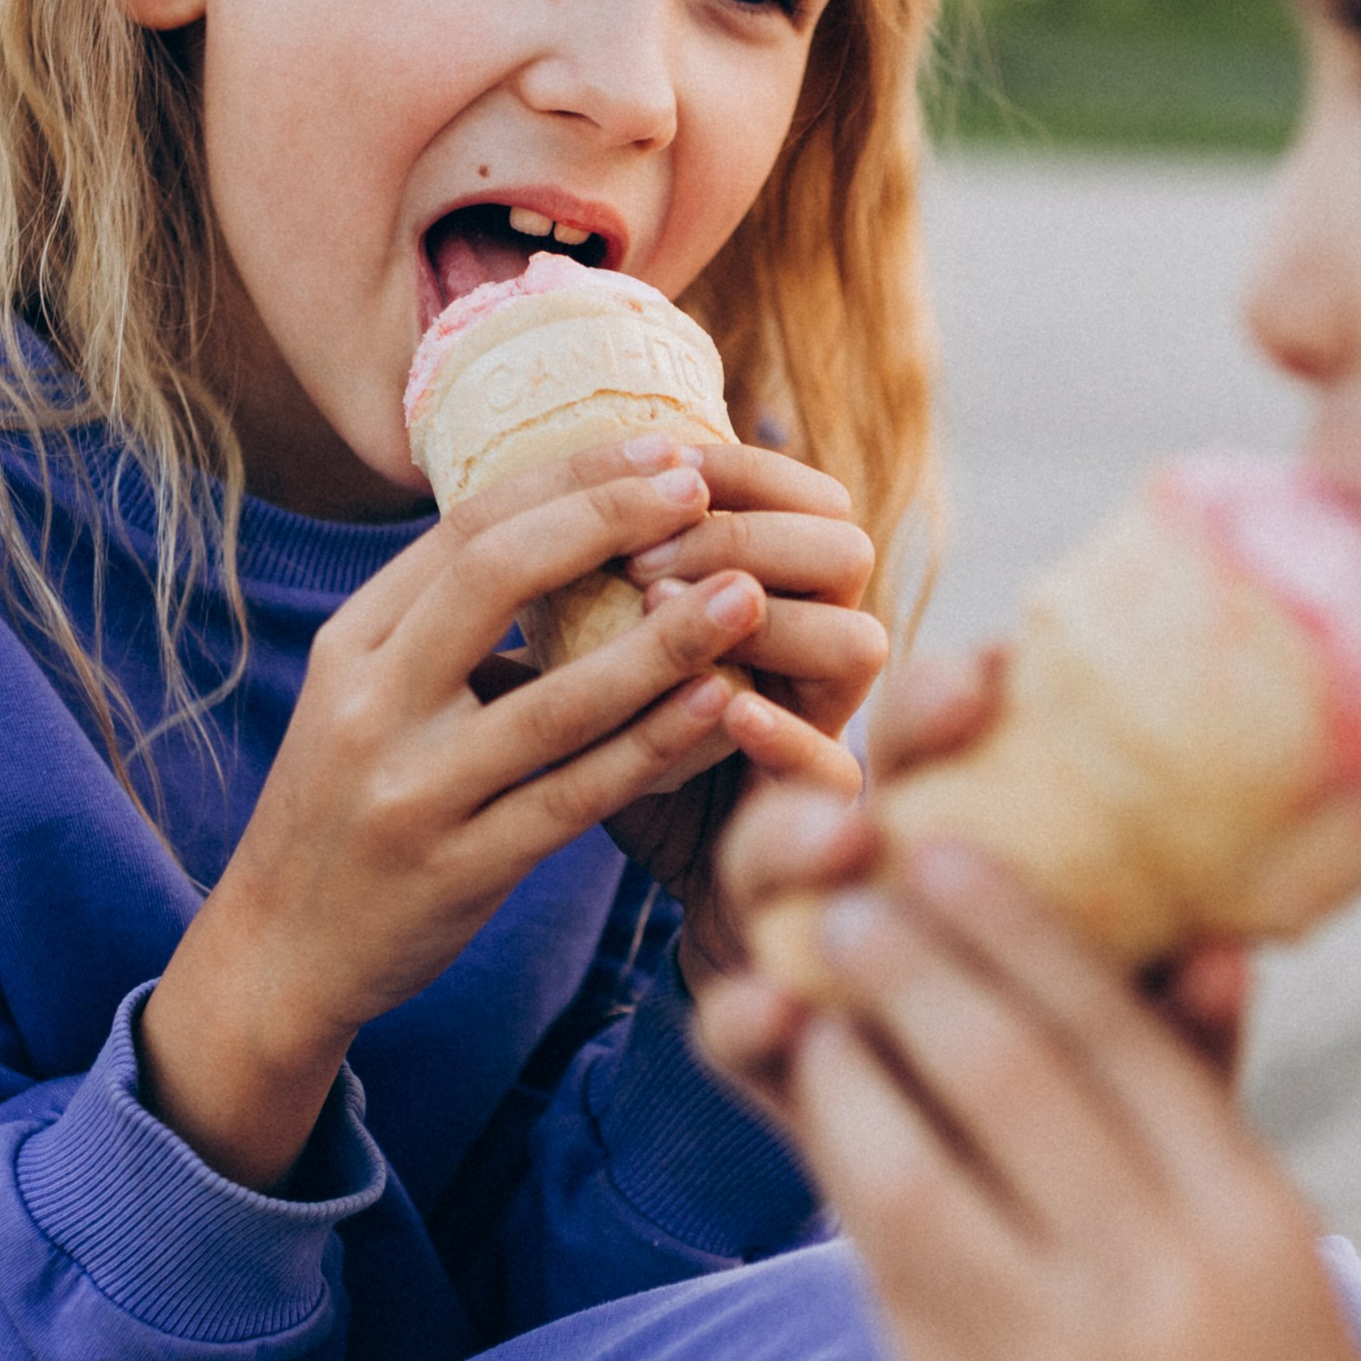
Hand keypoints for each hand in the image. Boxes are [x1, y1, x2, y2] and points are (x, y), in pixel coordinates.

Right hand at [140, 440, 774, 1187]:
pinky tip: (720, 708)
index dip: (569, 480)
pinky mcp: (459, 869)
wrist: (280, 950)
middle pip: (494, 578)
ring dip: (660, 641)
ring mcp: (413, 791)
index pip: (465, 530)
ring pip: (553, 699)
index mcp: (352, 644)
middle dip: (608, 519)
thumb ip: (443, 624)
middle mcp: (370, 705)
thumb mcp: (366, 697)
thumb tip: (563, 523)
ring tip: (745, 593)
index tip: (662, 448)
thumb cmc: (354, 807)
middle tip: (703, 483)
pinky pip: (575, 798)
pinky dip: (652, 749)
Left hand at [604, 442, 888, 975]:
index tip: (648, 457)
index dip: (732, 468)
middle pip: (841, 547)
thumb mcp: (602, 672)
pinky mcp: (830, 823)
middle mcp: (827, 651)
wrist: (687, 903)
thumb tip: (503, 494)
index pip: (794, 495)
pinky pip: (835, 768)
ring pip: (857, 641)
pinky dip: (786, 735)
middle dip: (745, 529)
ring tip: (675, 606)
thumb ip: (593, 597)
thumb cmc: (631, 771)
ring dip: (769, 619)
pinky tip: (730, 708)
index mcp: (782, 599)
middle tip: (648, 539)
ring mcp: (838, 730)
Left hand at [694, 829, 1360, 1360]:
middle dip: (913, 971)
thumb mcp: (1282, 1262)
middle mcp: (1156, 1285)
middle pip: (1009, 1078)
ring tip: (808, 996)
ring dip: (842, 1072)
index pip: (1118, 1034)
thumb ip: (1215, 1109)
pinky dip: (843, 1189)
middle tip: (851, 895)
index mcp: (1250, 1222)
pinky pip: (886, 1284)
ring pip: (911, 1177)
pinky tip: (819, 1127)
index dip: (1015, 930)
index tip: (946, 849)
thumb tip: (1199, 941)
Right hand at [702, 641, 1251, 1082]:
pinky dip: (744, 1011)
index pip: (952, 733)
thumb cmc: (1105, 1093)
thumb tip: (1225, 962)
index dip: (960, 688)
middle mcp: (879, 871)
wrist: (1037, 1211)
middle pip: (858, 767)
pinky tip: (778, 1011)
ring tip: (846, 839)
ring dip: (792, 836)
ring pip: (767, 865)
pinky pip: (730, 1020)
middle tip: (945, 713)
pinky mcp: (769, 1051)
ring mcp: (808, 951)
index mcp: (973, 833)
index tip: (1004, 669)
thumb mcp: (1151, 1051)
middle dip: (879, 741)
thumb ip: (1177, 1011)